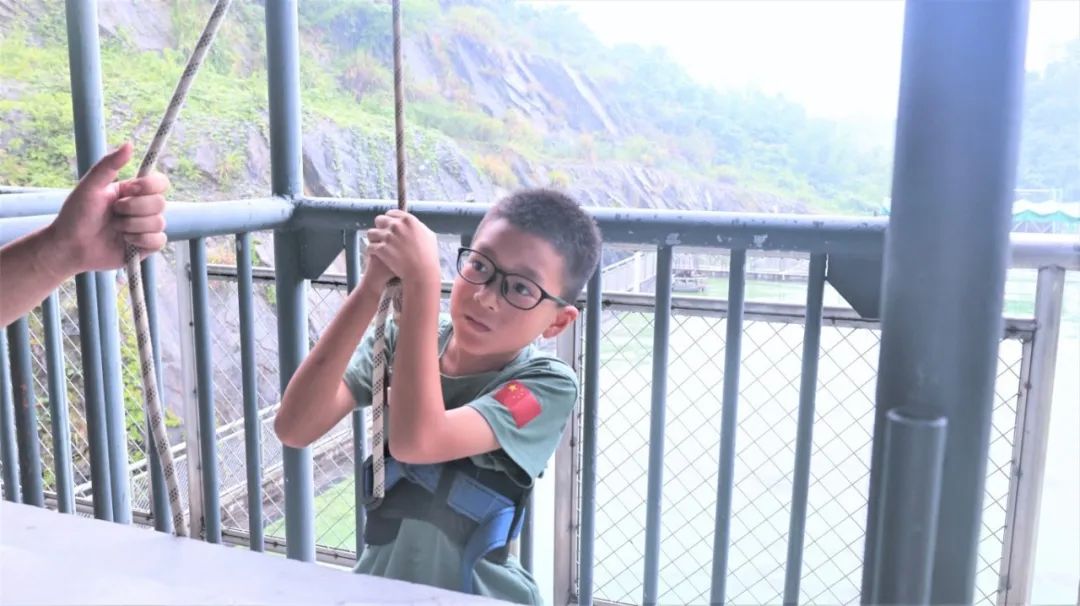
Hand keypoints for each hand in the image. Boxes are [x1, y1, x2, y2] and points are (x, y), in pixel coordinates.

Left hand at [48, 141, 168, 276]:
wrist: (69, 246)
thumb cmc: (76, 215)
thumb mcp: (90, 186)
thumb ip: (109, 165)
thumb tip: (129, 144)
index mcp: (133, 192)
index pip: (160, 183)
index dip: (149, 186)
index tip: (130, 189)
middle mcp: (142, 208)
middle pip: (161, 203)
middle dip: (134, 208)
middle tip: (114, 212)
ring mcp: (146, 228)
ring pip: (159, 223)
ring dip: (132, 225)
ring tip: (115, 228)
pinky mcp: (146, 247)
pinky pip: (158, 241)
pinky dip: (140, 240)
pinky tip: (125, 241)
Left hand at [366, 210, 439, 288]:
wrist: (422, 272)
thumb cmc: (428, 256)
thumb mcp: (429, 236)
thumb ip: (419, 227)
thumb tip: (416, 225)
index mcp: (408, 220)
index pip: (391, 213)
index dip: (389, 220)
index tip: (388, 226)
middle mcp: (397, 226)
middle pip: (379, 220)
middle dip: (380, 228)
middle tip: (382, 236)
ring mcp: (388, 237)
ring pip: (371, 233)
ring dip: (373, 239)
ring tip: (377, 245)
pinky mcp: (381, 249)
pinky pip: (370, 246)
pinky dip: (371, 251)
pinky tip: (375, 254)